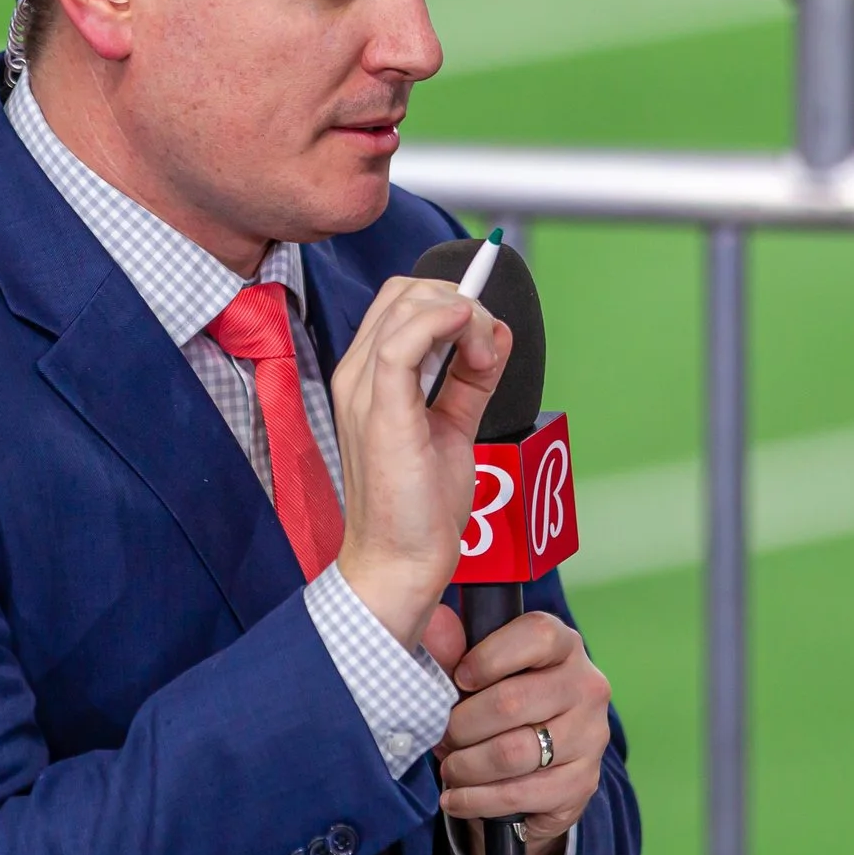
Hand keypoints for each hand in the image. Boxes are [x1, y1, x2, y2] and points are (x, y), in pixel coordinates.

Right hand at [330, 276, 510, 643]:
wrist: (402, 561)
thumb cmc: (420, 507)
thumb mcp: (453, 427)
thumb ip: (471, 380)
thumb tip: (496, 336)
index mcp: (369, 379)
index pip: (402, 304)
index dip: (450, 300)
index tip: (486, 334)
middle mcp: (357, 377)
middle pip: (404, 293)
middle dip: (461, 301)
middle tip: (488, 348)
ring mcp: (363, 391)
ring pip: (406, 306)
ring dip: (464, 316)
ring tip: (485, 358)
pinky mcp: (380, 411)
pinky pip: (402, 341)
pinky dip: (443, 322)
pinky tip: (473, 336)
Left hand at [433, 611, 608, 854]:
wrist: (536, 766)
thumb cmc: (499, 701)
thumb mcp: (475, 669)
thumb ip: (453, 647)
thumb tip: (433, 627)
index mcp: (563, 646)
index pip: (537, 635)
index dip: (488, 657)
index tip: (459, 679)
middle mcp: (587, 686)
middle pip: (511, 702)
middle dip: (461, 725)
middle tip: (441, 735)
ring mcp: (591, 736)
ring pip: (512, 753)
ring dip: (466, 765)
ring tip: (448, 767)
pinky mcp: (583, 782)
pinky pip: (520, 794)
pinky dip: (476, 800)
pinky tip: (456, 798)